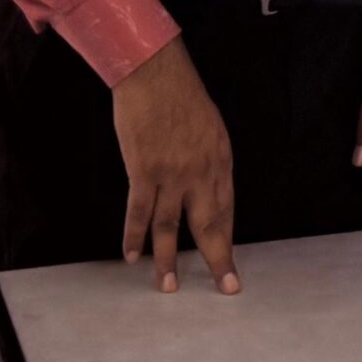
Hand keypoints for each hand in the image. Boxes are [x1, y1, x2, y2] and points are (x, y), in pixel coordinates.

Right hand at [112, 36, 237, 294]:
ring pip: (171, 227)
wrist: (155, 73)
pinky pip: (138, 212)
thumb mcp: (211, 129)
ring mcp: (172, 175)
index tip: (230, 264)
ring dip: (167, 259)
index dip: (228, 239)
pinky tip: (131, 255)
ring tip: (167, 286)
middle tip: (224, 287)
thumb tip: (207, 190)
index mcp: (221, 161)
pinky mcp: (143, 171)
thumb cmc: (182, 96)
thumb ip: (210, 162)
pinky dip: (133, 236)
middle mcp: (201, 173)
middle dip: (217, 260)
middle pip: (209, 225)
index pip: (227, 210)